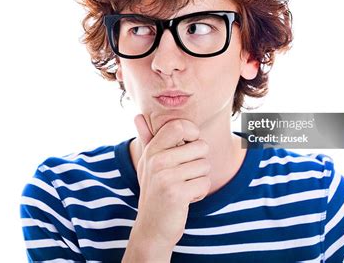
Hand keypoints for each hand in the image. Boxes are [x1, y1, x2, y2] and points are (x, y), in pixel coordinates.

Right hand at [131, 113, 210, 249]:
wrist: (151, 228)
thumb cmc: (155, 191)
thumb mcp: (147, 164)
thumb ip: (147, 138)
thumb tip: (137, 115)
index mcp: (152, 150)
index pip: (179, 126)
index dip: (193, 133)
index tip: (190, 146)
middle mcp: (156, 160)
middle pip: (201, 146)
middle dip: (199, 162)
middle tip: (183, 175)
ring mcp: (165, 177)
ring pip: (205, 166)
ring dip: (199, 179)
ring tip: (183, 187)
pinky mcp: (176, 193)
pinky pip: (205, 183)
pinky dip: (200, 192)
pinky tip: (186, 198)